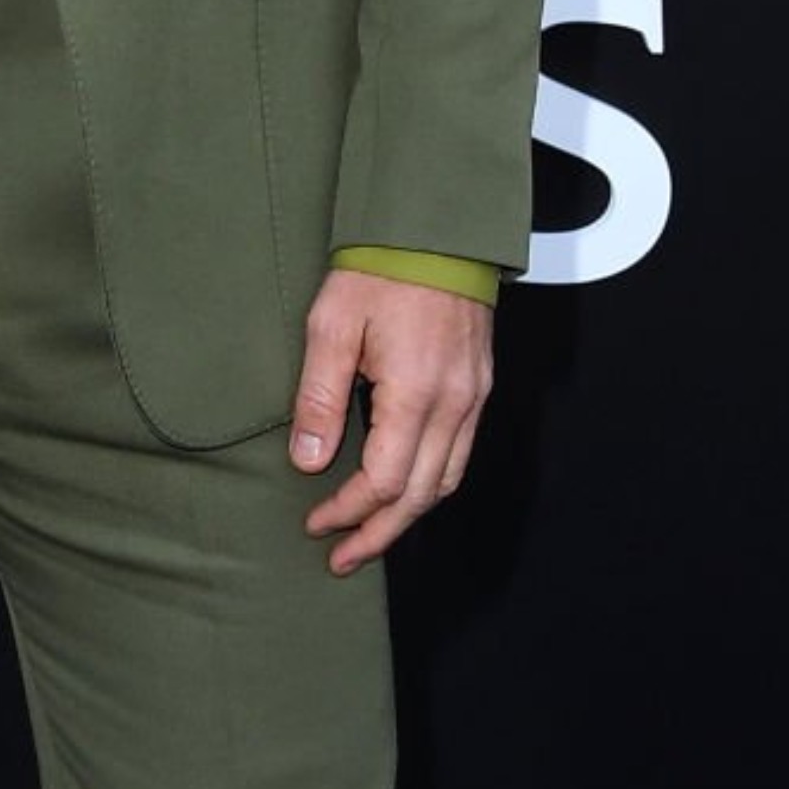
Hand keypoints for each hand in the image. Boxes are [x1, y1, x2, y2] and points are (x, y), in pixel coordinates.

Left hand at [291, 272, 494, 572]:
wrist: (436, 230)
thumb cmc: (382, 268)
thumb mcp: (332, 326)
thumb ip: (320, 398)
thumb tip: (310, 461)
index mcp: (417, 392)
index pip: (383, 481)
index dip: (347, 511)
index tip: (316, 523)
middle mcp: (455, 403)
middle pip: (420, 496)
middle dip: (378, 533)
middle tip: (342, 557)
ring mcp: (473, 397)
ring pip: (446, 481)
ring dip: (407, 516)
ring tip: (370, 535)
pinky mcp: (479, 387)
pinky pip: (459, 454)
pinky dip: (430, 484)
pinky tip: (403, 490)